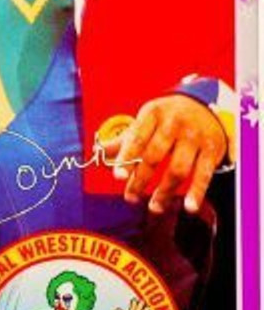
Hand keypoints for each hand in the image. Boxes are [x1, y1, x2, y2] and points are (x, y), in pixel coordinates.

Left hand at [104, 95, 226, 214]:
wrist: (206, 103)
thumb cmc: (168, 116)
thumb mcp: (146, 119)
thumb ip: (124, 139)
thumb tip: (98, 154)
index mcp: (153, 114)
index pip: (137, 138)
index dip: (126, 158)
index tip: (118, 176)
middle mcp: (174, 124)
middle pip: (155, 156)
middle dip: (141, 179)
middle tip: (130, 197)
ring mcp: (194, 138)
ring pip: (178, 169)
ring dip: (165, 192)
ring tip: (154, 207)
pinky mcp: (211, 150)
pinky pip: (203, 174)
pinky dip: (196, 192)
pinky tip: (188, 206)